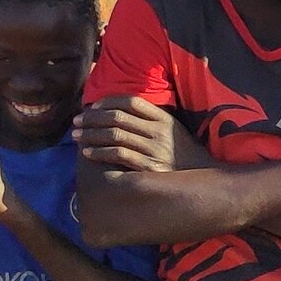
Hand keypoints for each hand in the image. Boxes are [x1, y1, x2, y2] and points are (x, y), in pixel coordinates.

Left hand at [74, 97, 208, 174]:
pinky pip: (119, 155)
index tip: (92, 107)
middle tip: (76, 121)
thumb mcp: (174, 131)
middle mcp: (160, 132)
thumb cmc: (183, 154)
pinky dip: (100, 153)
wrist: (204, 178)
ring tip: (76, 136)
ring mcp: (155, 150)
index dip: (108, 102)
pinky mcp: (150, 168)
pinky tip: (88, 153)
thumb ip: (151, 120)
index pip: (131, 102)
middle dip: (92, 118)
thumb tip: (117, 112)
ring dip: (91, 135)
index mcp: (165, 119)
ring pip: (115, 135)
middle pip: (118, 118)